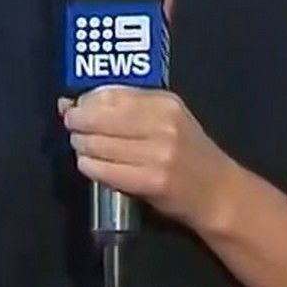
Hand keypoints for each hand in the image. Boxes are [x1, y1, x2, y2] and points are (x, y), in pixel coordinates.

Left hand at [58, 86, 239, 228]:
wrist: (217, 192)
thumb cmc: (188, 154)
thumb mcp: (166, 120)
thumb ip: (124, 109)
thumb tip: (69, 102)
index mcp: (166, 103)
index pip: (111, 94)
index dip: (86, 100)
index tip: (75, 106)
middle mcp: (163, 124)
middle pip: (100, 118)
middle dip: (78, 123)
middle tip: (72, 128)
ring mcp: (158, 154)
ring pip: (98, 144)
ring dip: (81, 146)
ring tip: (81, 147)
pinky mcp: (150, 181)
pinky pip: (104, 170)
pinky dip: (89, 167)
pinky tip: (89, 165)